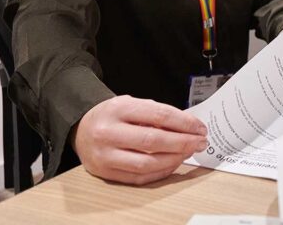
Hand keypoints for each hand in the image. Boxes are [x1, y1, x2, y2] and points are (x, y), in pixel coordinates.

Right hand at [73, 95, 208, 184]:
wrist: (81, 128)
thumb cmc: (113, 115)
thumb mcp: (132, 104)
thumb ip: (157, 114)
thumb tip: (189, 128)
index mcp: (118, 109)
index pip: (159, 115)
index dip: (184, 123)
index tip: (200, 128)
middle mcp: (108, 132)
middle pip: (154, 141)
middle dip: (183, 142)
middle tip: (200, 141)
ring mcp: (105, 155)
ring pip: (147, 163)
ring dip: (174, 159)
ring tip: (189, 152)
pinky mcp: (105, 173)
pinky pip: (139, 177)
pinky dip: (161, 172)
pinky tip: (173, 163)